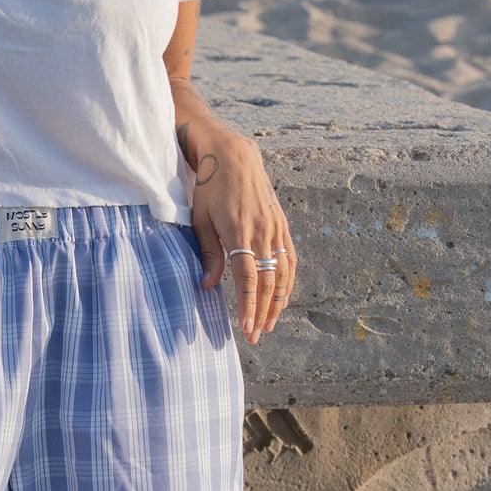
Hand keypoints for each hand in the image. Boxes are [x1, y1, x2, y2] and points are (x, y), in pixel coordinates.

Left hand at [181, 116, 296, 342]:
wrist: (233, 154)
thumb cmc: (209, 186)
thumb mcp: (200, 218)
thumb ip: (208, 253)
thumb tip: (207, 286)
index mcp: (239, 231)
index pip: (248, 279)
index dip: (248, 307)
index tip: (247, 329)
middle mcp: (262, 231)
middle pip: (268, 281)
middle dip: (263, 312)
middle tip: (256, 335)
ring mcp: (275, 227)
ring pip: (283, 272)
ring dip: (278, 301)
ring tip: (270, 323)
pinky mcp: (281, 223)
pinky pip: (290, 258)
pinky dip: (288, 280)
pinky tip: (283, 296)